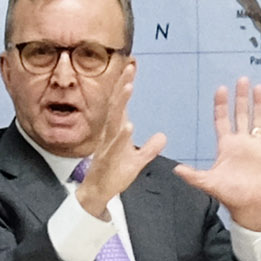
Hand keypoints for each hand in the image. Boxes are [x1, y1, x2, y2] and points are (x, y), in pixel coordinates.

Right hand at [75, 63, 166, 219]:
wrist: (98, 194)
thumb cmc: (113, 175)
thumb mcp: (137, 161)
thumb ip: (150, 148)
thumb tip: (162, 136)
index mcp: (116, 131)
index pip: (122, 103)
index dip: (125, 85)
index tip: (131, 67)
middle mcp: (110, 134)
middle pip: (116, 105)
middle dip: (122, 85)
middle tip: (129, 67)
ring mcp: (107, 145)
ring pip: (114, 120)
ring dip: (120, 104)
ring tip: (128, 87)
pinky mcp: (107, 160)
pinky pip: (114, 145)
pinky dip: (122, 135)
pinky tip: (129, 125)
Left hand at [173, 77, 260, 231]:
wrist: (249, 206)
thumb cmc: (229, 194)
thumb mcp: (209, 183)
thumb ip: (194, 176)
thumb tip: (175, 169)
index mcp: (227, 145)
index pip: (222, 120)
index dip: (221, 105)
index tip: (221, 89)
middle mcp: (242, 142)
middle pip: (241, 115)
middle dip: (241, 98)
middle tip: (241, 80)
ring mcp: (258, 147)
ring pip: (259, 121)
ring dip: (259, 105)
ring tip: (259, 88)